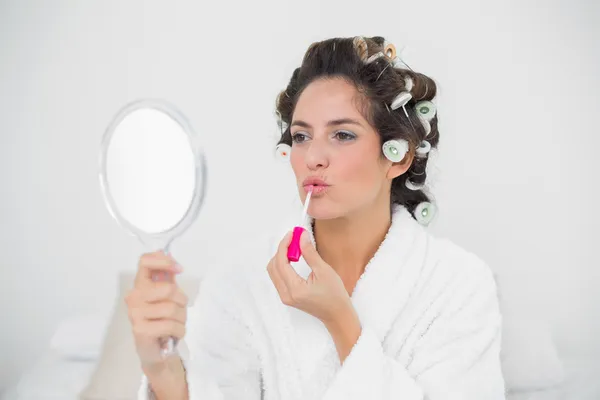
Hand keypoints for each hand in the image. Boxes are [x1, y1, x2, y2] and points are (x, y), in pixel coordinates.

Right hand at [125, 251, 187, 371]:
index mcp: (140, 285)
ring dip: (182, 318)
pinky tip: (173, 334)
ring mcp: (135, 313)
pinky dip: (180, 331)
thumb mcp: (167, 296)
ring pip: (172, 309)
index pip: (145, 262)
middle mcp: (134, 297)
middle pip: (168, 289)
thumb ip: (167, 277)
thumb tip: (167, 253)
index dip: (164, 261)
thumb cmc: (162, 320)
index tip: (179, 269)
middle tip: (178, 311)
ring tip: (176, 324)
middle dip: (182, 301)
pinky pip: (171, 325)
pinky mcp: (141, 330)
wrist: (155, 350)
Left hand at [267, 230, 353, 325]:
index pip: (280, 263)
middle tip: (294, 239)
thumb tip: (301, 237)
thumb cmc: (334, 295)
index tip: (292, 234)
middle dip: (282, 250)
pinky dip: (283, 265)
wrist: (337, 314)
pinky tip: (293, 258)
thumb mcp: (324, 271)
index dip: (284, 245)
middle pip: (273, 266)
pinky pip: (278, 277)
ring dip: (281, 257)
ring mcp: (285, 297)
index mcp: (295, 289)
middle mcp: (286, 295)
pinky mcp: (287, 296)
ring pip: (274, 272)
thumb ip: (310, 253)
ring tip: (295, 248)